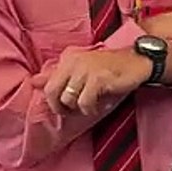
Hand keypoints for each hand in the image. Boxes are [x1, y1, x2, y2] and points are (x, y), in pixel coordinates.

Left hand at [31, 49, 151, 116]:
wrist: (138, 61)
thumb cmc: (109, 67)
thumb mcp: (82, 68)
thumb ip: (58, 74)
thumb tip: (34, 81)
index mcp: (68, 58)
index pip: (48, 84)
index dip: (53, 101)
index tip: (64, 106)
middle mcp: (74, 61)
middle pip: (53, 93)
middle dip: (60, 108)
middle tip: (73, 112)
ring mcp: (86, 69)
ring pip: (69, 99)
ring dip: (79, 108)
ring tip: (90, 105)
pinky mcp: (98, 78)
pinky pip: (85, 103)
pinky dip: (91, 109)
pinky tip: (99, 105)